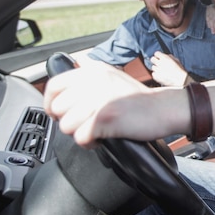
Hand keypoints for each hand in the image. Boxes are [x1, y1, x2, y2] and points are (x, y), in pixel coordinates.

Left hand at [44, 60, 166, 147]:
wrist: (164, 108)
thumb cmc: (139, 99)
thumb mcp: (112, 76)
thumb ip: (89, 77)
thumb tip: (67, 81)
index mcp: (92, 71)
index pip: (54, 85)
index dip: (50, 103)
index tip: (57, 113)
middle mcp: (93, 82)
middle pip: (57, 109)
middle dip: (68, 121)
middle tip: (85, 124)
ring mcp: (98, 99)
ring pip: (66, 126)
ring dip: (79, 133)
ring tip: (96, 131)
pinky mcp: (104, 118)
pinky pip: (81, 138)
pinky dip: (90, 143)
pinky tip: (103, 138)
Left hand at [150, 51, 188, 85]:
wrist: (180, 80)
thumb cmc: (179, 70)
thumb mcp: (176, 60)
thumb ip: (169, 57)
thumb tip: (166, 56)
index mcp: (165, 58)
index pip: (156, 53)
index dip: (158, 55)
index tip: (159, 57)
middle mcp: (160, 63)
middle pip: (152, 59)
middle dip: (155, 61)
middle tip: (158, 63)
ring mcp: (157, 70)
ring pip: (153, 67)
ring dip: (156, 68)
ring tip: (162, 71)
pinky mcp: (156, 76)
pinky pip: (153, 74)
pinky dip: (156, 74)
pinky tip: (161, 75)